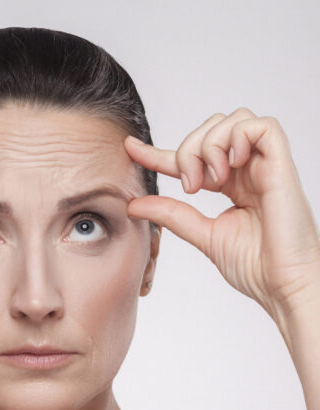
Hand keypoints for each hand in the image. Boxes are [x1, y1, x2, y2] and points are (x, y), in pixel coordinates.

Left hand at [124, 107, 319, 321]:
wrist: (282, 286)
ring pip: (232, 121)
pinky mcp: (282, 166)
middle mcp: (247, 171)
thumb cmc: (255, 267)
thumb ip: (171, 215)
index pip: (190, 157)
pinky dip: (238, 138)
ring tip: (212, 181)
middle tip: (190, 187)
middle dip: (187, 151)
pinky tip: (231, 166)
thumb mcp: (202, 235)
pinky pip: (261, 127)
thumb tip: (134, 204)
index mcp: (231, 186)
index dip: (158, 151)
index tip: (130, 147)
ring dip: (210, 146)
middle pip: (209, 130)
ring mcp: (264, 167)